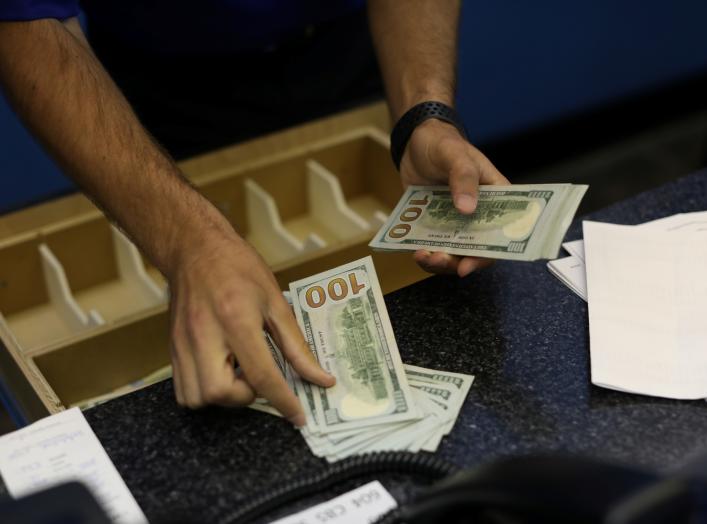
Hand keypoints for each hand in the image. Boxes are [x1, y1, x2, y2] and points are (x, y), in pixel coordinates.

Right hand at [166, 226, 334, 425]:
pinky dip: (204, 392)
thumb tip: (320, 377)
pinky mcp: (172, 348)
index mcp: (236, 320)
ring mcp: (183, 344)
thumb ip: (296, 345)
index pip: (261, 375)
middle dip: (245, 396)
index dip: (283, 401)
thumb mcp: (275, 301)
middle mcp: (205, 336)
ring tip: (238, 373)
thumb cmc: (238, 268)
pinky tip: (220, 371)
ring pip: (197, 398)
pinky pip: (183, 390)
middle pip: (220, 393)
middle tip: (258, 378)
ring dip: (224, 396)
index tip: (298, 416)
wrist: (195, 248)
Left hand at [400, 118, 509, 276]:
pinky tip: (415, 251)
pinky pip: (434, 247)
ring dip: (440, 262)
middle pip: (477, 250)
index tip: (470, 264)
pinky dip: (426, 254)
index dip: (489, 253)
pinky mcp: (435, 225)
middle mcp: (478, 215)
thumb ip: (463, 177)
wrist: (415, 143)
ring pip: (454, 253)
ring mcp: (455, 223)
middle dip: (458, 262)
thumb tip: (467, 208)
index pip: (501, 232)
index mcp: (495, 198)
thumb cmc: (444, 144)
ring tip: (423, 257)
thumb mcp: (455, 155)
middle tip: (439, 259)